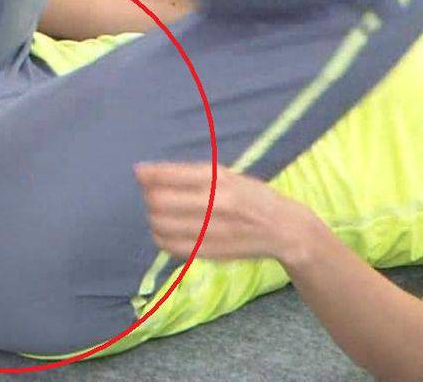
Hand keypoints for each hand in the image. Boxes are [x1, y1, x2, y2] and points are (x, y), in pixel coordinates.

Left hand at [133, 161, 307, 263]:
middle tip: (152, 195)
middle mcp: (214, 203)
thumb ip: (190, 175)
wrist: (284, 229)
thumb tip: (145, 172)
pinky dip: (162, 237)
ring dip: (154, 218)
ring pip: (161, 225)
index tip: (139, 172)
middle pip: (159, 201)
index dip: (148, 174)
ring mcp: (211, 230)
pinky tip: (168, 231)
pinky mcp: (209, 252)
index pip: (169, 176)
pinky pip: (170, 246)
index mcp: (220, 179)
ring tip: (160, 214)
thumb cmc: (253, 197)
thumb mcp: (229, 176)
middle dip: (149, 197)